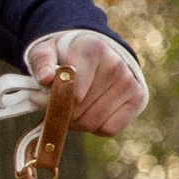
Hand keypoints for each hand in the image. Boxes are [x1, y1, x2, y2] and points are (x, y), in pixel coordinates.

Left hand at [25, 28, 147, 138]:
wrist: (94, 54)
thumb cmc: (65, 56)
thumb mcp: (46, 51)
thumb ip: (40, 62)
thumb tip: (45, 79)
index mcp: (92, 49)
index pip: (73, 91)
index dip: (56, 100)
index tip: (48, 93)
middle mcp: (115, 64)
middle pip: (79, 109)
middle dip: (63, 112)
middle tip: (58, 103)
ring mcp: (128, 82)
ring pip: (92, 122)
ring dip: (76, 122)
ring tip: (74, 107)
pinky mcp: (137, 98)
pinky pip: (109, 129)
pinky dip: (96, 128)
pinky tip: (92, 111)